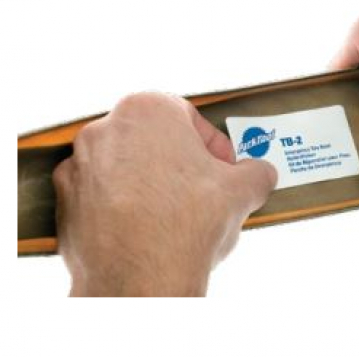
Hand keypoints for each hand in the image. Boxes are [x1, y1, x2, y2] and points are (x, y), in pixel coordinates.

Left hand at [53, 92, 276, 295]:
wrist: (140, 281)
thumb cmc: (187, 224)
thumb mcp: (242, 191)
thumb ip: (256, 172)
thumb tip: (261, 174)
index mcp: (148, 110)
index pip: (189, 117)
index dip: (214, 145)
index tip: (224, 167)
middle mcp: (105, 129)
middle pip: (155, 141)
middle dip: (181, 163)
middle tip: (203, 191)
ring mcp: (79, 166)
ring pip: (127, 167)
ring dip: (152, 184)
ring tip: (176, 215)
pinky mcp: (66, 202)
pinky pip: (102, 196)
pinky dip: (123, 207)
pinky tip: (146, 230)